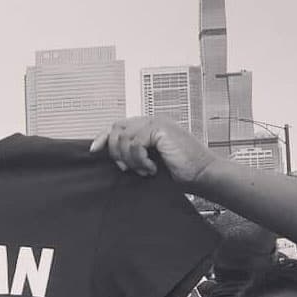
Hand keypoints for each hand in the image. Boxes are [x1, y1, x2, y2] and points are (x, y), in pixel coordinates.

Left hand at [89, 117, 216, 187]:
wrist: (202, 174)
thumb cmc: (181, 173)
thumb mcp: (150, 163)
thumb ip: (134, 155)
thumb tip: (113, 159)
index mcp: (150, 127)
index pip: (119, 125)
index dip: (104, 136)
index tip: (94, 150)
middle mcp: (152, 121)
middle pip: (117, 127)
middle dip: (115, 150)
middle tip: (127, 169)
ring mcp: (157, 122)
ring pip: (124, 137)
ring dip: (130, 159)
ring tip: (144, 170)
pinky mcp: (160, 128)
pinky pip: (135, 143)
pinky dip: (139, 160)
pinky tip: (151, 168)